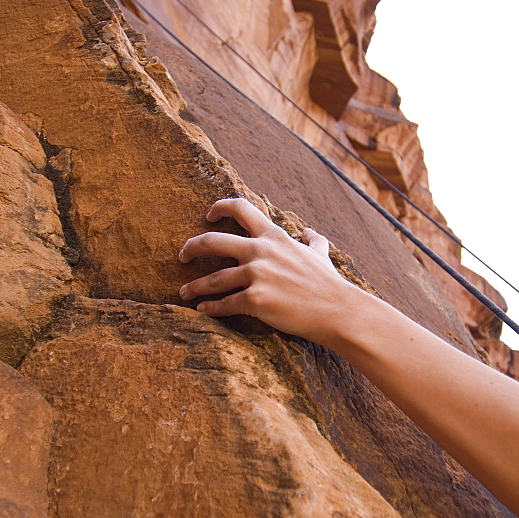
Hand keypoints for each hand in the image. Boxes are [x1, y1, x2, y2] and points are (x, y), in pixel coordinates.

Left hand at [178, 197, 349, 341]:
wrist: (336, 310)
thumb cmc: (328, 283)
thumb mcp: (320, 254)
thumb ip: (313, 241)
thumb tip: (310, 233)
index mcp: (273, 236)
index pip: (240, 208)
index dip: (219, 207)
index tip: (208, 215)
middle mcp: (260, 251)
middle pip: (212, 241)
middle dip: (191, 247)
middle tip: (182, 255)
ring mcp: (256, 275)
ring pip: (212, 279)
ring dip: (194, 286)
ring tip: (184, 293)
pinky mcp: (255, 300)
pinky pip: (224, 304)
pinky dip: (211, 307)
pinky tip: (203, 310)